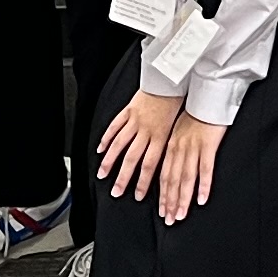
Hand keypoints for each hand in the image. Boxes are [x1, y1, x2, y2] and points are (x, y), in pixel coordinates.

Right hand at [96, 85, 181, 200]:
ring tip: (102, 174)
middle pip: (131, 159)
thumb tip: (165, 167)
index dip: (143, 182)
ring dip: (109, 162)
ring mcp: (135, 121)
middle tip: (116, 192)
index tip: (138, 196)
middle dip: (123, 178)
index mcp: (160, 137)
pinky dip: (106, 139)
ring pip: (119, 144)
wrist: (170, 80)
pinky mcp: (128, 111)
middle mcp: (146, 131)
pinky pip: (114, 127)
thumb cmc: (176, 103)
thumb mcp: (177, 128)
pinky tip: (101, 150)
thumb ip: (167, 146)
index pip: (149, 165)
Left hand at [156, 110, 228, 224]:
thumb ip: (176, 149)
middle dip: (170, 202)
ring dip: (182, 199)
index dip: (163, 195)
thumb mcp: (179, 131)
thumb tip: (172, 167)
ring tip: (180, 215)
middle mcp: (179, 149)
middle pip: (172, 180)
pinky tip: (202, 199)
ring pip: (185, 178)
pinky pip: (205, 168)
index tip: (162, 211)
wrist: (206, 94)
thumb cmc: (195, 114)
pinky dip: (203, 185)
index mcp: (171, 146)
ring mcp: (193, 147)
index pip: (164, 175)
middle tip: (169, 219)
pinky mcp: (208, 145)